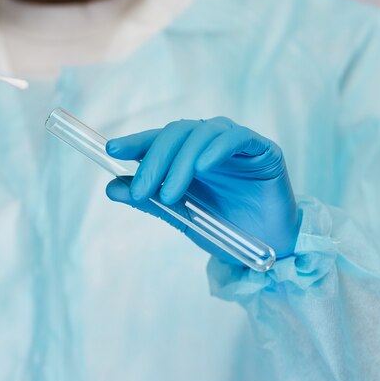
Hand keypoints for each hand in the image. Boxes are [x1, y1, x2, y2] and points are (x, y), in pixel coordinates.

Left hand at [105, 117, 299, 262]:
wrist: (267, 246)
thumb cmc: (224, 227)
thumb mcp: (180, 216)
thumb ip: (150, 200)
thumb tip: (112, 188)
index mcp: (187, 155)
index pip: (158, 140)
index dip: (135, 142)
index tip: (112, 150)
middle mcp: (209, 143)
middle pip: (175, 134)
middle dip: (154, 161)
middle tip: (141, 190)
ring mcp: (235, 144)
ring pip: (202, 133)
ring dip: (181, 161)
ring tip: (170, 193)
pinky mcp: (262, 149)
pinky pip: (238, 138)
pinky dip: (217, 149)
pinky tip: (202, 167)